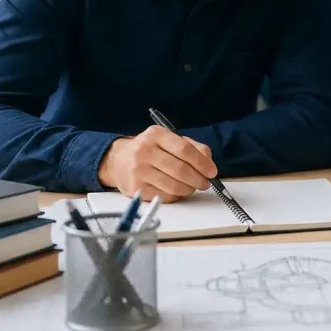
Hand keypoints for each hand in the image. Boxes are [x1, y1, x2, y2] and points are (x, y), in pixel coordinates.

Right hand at [98, 125, 216, 201]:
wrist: (119, 161)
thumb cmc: (151, 150)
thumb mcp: (169, 140)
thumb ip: (193, 147)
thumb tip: (209, 163)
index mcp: (155, 134)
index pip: (184, 149)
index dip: (201, 163)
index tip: (212, 172)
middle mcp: (144, 151)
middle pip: (180, 170)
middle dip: (198, 179)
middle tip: (205, 183)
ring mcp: (138, 171)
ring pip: (174, 185)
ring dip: (189, 189)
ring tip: (192, 186)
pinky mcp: (136, 188)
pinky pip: (164, 196)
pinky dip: (176, 195)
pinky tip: (177, 190)